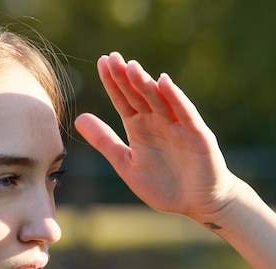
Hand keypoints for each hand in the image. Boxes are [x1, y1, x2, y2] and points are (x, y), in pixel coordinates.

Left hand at [75, 52, 237, 220]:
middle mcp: (157, 122)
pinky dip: (176, 98)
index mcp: (139, 128)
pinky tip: (164, 83)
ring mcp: (178, 126)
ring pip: (160, 100)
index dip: (112, 83)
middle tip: (111, 58)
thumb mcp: (126, 164)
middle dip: (125, 77)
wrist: (196, 203)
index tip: (101, 62)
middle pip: (139, 95)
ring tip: (131, 67)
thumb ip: (104, 141)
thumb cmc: (162, 185)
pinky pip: (185, 113)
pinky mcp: (197, 135)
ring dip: (146, 84)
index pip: (123, 100)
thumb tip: (78, 117)